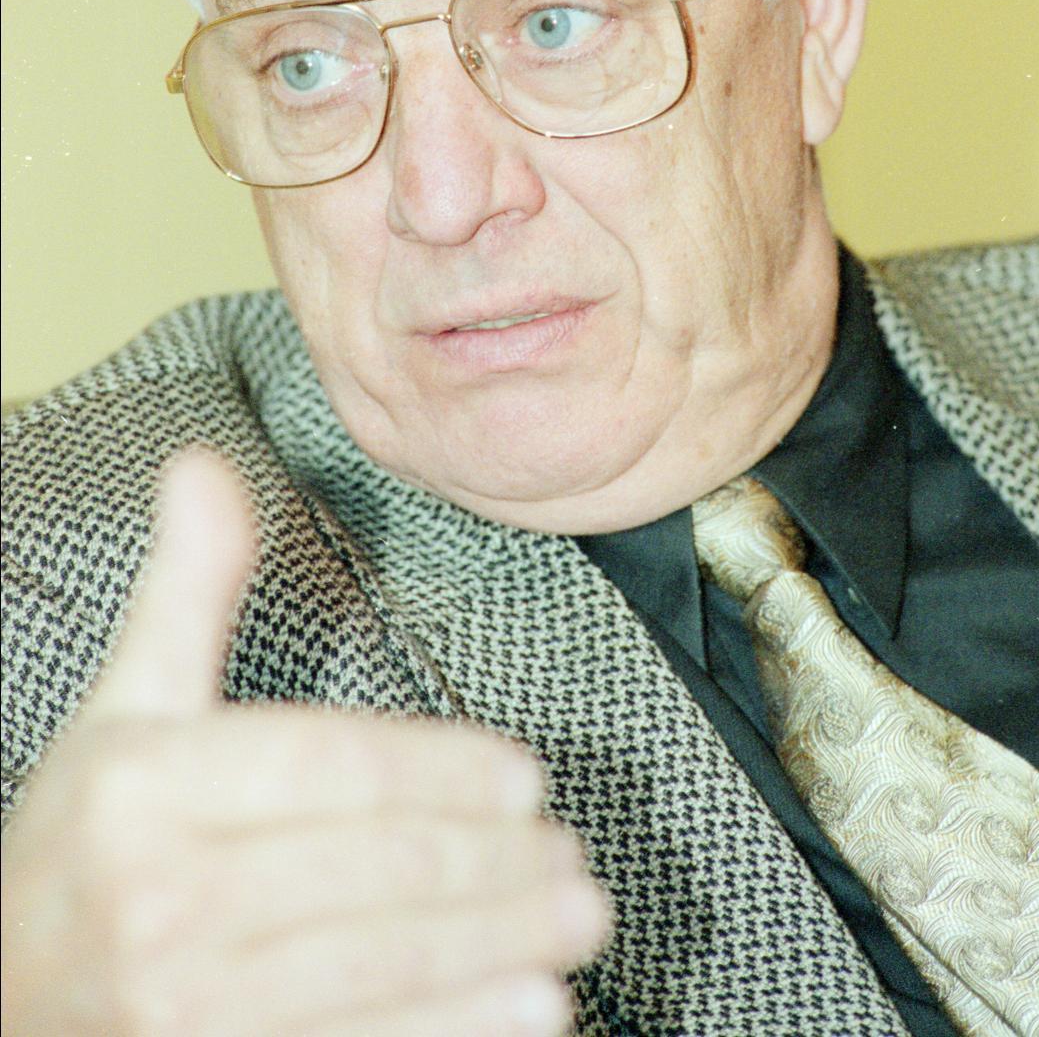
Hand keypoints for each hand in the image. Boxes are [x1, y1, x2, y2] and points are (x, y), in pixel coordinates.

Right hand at [1, 452, 609, 1034]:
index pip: (324, 767)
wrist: (0, 999)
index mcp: (143, 786)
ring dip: (498, 943)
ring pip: (379, 968)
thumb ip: (185, 589)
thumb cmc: (84, 840)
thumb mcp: (125, 705)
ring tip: (579, 916)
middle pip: (368, 871)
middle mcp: (159, 898)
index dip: (437, 771)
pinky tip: (533, 1010)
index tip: (526, 777)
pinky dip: (457, 1034)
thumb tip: (202, 460)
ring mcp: (186, 1009)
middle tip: (570, 851)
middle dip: (491, 862)